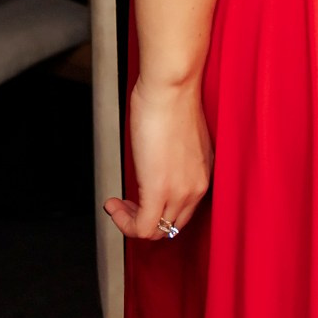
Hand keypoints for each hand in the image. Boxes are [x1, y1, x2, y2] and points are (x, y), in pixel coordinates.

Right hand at [104, 78, 212, 241]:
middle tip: (126, 205)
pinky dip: (124, 223)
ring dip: (131, 222)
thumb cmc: (172, 98)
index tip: (139, 200)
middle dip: (145, 219)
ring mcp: (181, 191)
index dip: (159, 209)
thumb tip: (154, 166)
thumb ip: (173, 159)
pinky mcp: (159, 191)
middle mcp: (198, 185)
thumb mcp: (179, 137)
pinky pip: (142, 228)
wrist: (171, 86)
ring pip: (157, 231)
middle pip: (172, 225)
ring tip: (117, 205)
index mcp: (204, 171)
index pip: (184, 210)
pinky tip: (113, 205)